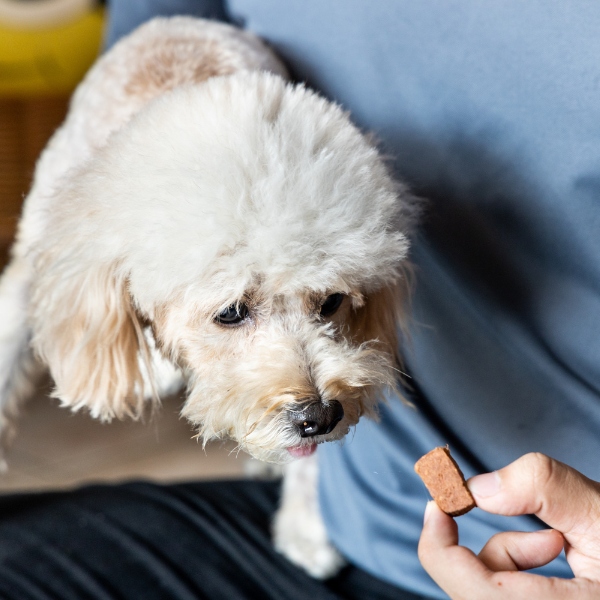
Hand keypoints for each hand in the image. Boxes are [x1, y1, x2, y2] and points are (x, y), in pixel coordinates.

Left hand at [418, 452, 599, 598]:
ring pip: (487, 593)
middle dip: (490, 546)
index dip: (439, 545)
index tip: (439, 501)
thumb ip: (546, 488)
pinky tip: (557, 557)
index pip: (470, 591)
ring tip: (558, 542)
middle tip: (518, 518)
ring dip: (510, 556)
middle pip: (473, 591)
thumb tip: (479, 486)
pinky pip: (504, 596)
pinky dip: (518, 570)